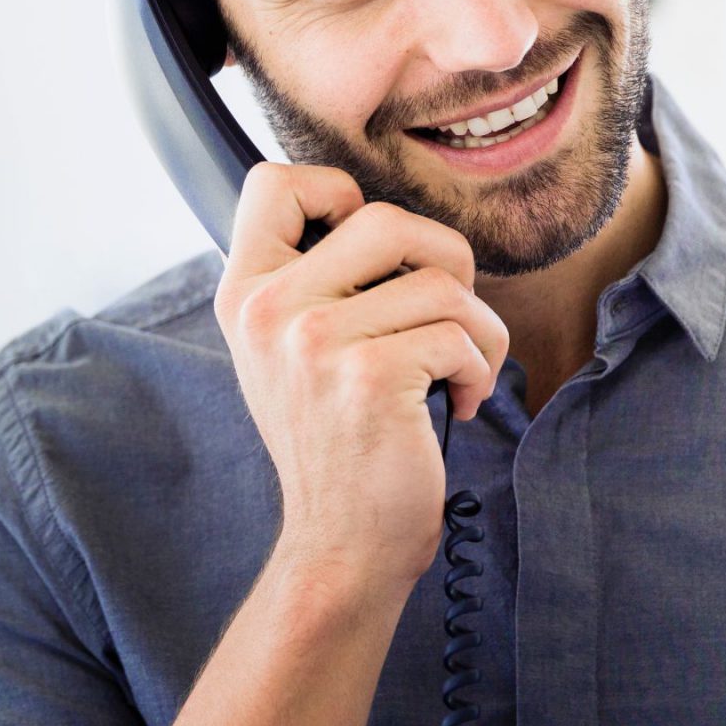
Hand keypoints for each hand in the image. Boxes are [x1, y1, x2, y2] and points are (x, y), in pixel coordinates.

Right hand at [211, 164, 510, 595]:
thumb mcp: (290, 350)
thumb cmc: (338, 441)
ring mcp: (313, 341)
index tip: (369, 258)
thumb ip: (309, 279)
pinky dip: (482, 370)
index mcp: (243, 293)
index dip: (337, 195)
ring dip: (479, 328)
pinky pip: (461, 334)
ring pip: (442, 280)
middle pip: (386, 217)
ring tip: (462, 371)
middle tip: (447, 317)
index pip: (273, 181)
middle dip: (446, 262)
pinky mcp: (368, 376)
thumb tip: (378, 212)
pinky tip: (461, 404)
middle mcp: (267, 308)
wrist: (341, 544)